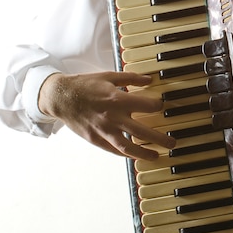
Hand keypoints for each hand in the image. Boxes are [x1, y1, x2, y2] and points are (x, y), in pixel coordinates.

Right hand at [38, 71, 175, 159]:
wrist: (60, 97)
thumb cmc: (85, 85)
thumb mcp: (109, 76)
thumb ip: (131, 78)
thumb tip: (149, 79)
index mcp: (117, 99)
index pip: (146, 106)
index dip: (158, 105)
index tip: (162, 106)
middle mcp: (112, 117)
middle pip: (141, 131)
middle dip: (159, 138)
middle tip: (172, 143)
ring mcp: (103, 130)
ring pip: (127, 146)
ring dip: (144, 153)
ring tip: (156, 156)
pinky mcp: (95, 139)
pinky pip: (113, 150)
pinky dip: (126, 154)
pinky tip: (135, 156)